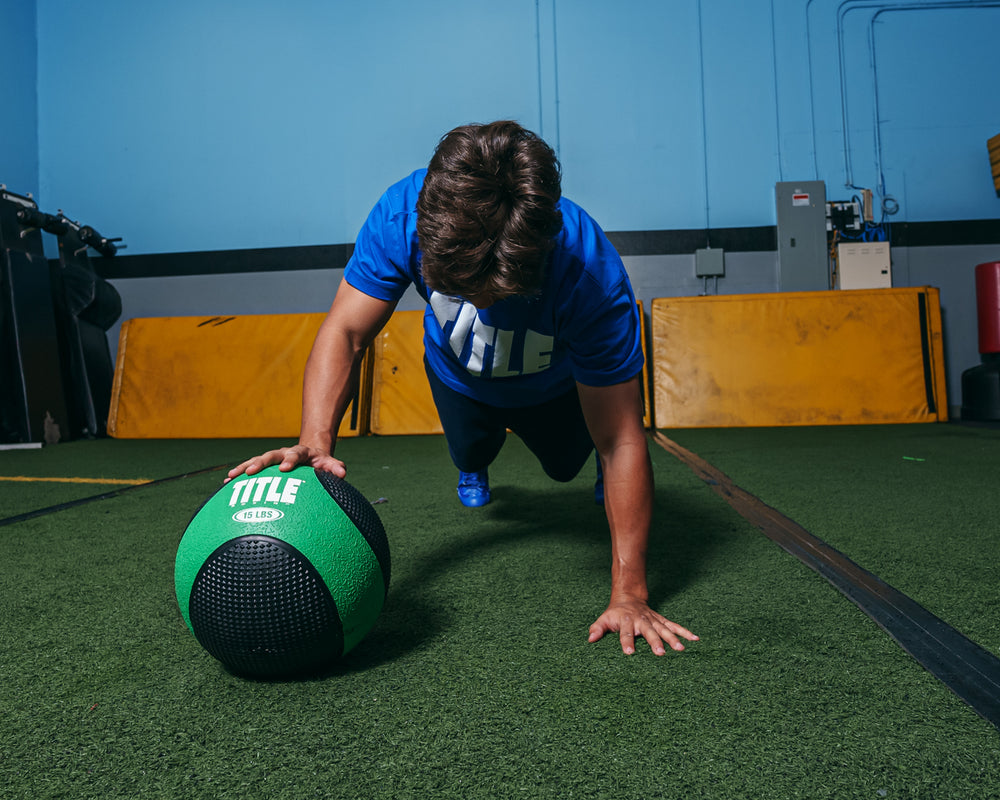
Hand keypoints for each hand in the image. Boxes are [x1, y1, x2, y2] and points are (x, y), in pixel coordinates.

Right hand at [225, 444, 345, 482]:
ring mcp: (272, 459)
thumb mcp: (328, 463)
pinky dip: (239, 475)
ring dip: (244, 468)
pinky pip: (249, 469)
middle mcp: (283, 453)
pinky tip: (226, 483)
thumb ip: (334, 467)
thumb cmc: (319, 463)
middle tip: (250, 472)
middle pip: (270, 456)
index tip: (285, 468)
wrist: (309, 454)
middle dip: (260, 463)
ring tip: (231, 477)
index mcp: (300, 452)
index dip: (290, 460)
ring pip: (256, 461)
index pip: (295, 453)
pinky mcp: (264, 466)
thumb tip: (342, 473)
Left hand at [588, 595, 698, 654]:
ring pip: (664, 629)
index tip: (629, 653)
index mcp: (626, 621)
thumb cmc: (614, 614)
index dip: (626, 642)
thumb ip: (597, 629)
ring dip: (672, 638)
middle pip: (648, 631)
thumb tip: (590, 640)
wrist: (628, 598)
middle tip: (660, 653)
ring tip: (681, 649)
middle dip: (654, 642)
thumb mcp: (603, 619)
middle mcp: (641, 620)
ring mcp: (653, 620)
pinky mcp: (661, 620)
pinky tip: (695, 639)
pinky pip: (674, 626)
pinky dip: (684, 632)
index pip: (625, 632)